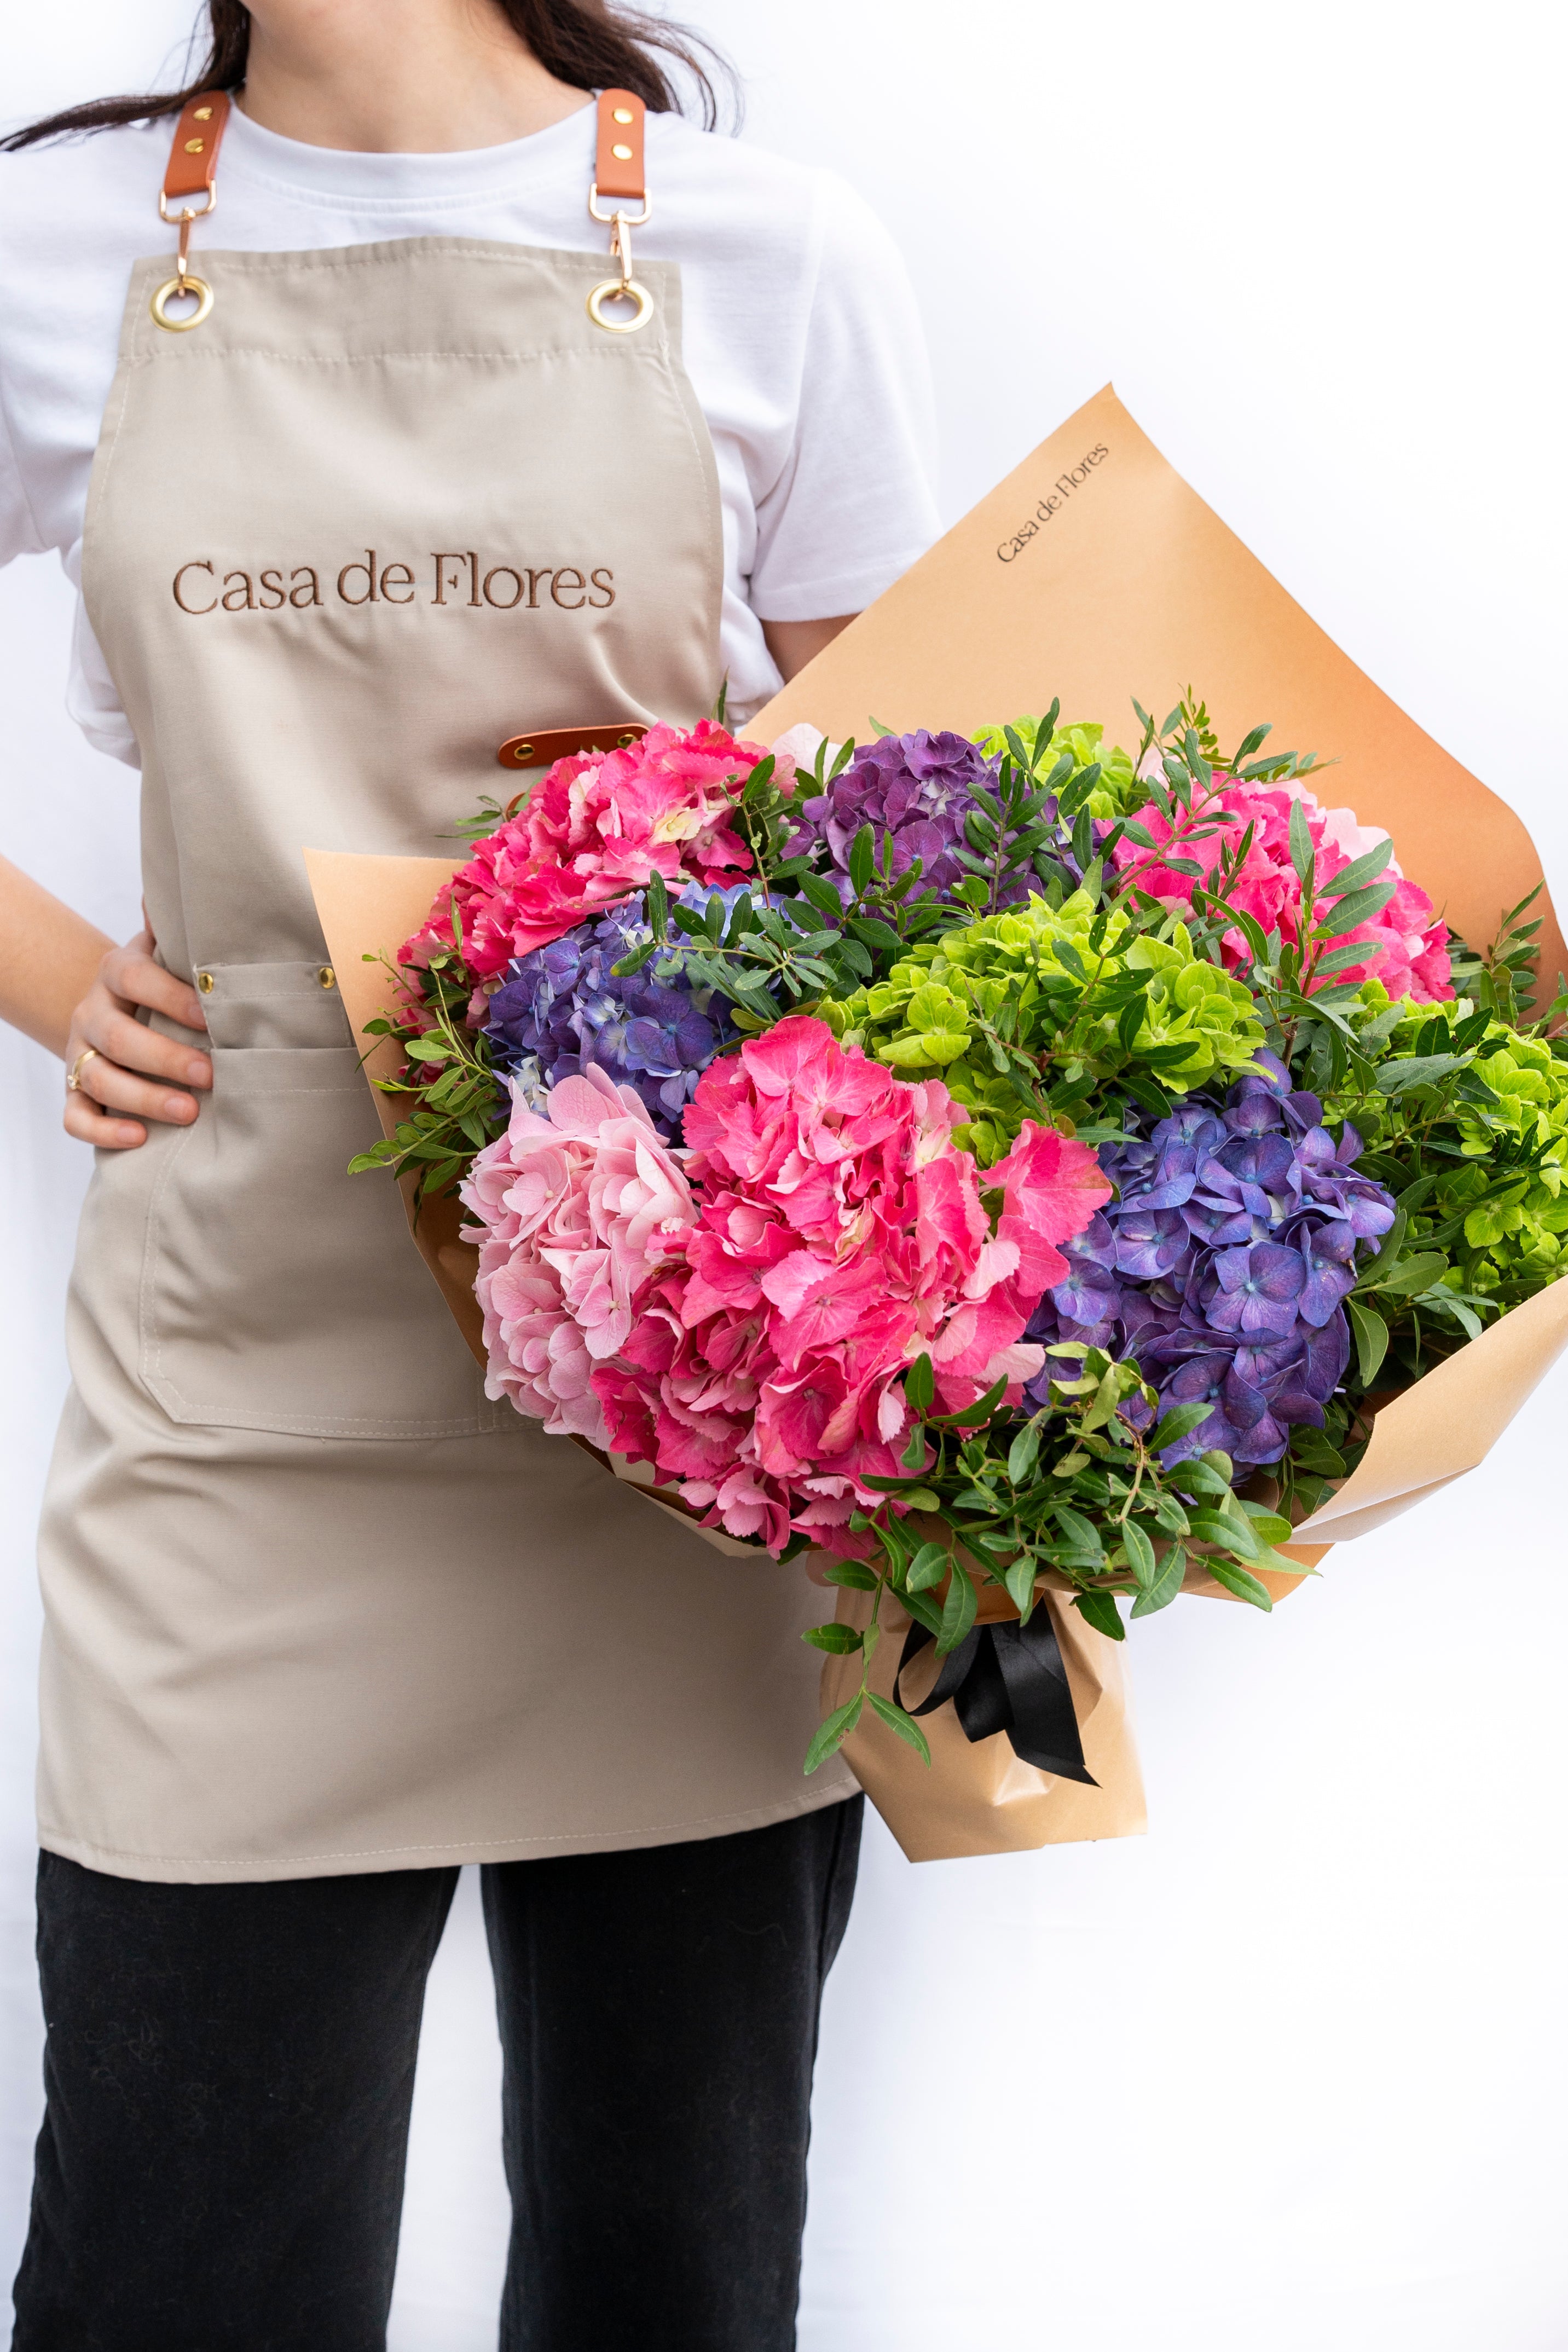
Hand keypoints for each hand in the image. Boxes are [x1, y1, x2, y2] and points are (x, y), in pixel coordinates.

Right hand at [62, 929, 211, 1149]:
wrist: (114, 1007)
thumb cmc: (160, 984)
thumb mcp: (167, 952)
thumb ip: (178, 931)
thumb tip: (197, 894)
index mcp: (116, 973)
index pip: (136, 978)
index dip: (171, 998)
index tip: (210, 1018)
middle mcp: (91, 1012)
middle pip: (117, 1037)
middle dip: (165, 1058)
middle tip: (211, 1075)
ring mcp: (79, 1053)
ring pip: (99, 1079)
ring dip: (144, 1098)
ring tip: (189, 1112)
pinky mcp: (74, 1090)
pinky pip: (75, 1117)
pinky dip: (104, 1131)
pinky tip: (139, 1138)